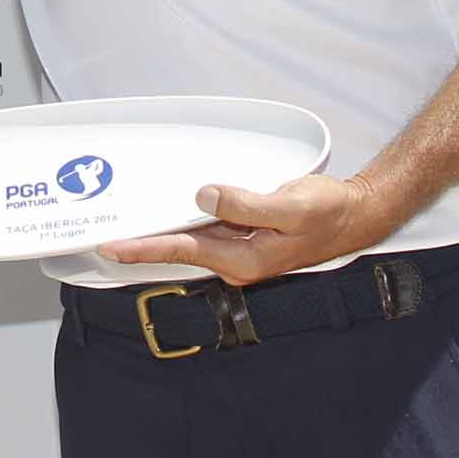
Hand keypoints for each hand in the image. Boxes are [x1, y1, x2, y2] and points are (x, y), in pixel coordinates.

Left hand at [97, 174, 389, 286]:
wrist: (354, 215)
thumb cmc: (326, 212)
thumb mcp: (289, 206)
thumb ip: (245, 204)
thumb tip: (204, 196)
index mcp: (243, 260)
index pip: (183, 251)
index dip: (144, 248)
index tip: (112, 247)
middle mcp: (236, 261)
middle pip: (180, 250)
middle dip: (143, 244)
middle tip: (104, 236)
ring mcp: (240, 251)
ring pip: (191, 240)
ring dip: (161, 232)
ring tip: (126, 223)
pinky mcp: (245, 237)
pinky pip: (206, 230)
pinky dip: (184, 221)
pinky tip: (169, 211)